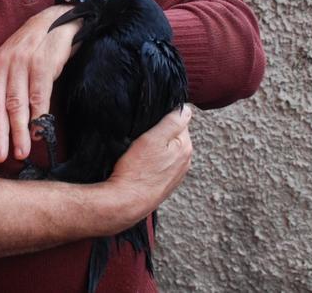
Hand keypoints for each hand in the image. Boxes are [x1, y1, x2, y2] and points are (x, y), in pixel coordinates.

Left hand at [0, 5, 80, 163]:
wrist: (56, 20)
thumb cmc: (32, 48)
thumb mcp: (9, 63)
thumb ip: (1, 86)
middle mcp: (4, 65)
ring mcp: (23, 64)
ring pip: (17, 104)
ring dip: (18, 132)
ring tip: (21, 152)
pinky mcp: (43, 64)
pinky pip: (38, 96)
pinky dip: (38, 116)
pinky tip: (39, 131)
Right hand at [103, 105, 193, 229]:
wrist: (126, 202)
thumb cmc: (136, 171)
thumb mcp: (153, 138)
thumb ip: (172, 122)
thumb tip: (185, 109)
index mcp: (185, 147)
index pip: (179, 120)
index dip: (161, 118)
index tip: (148, 125)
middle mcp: (185, 161)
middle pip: (172, 135)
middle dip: (158, 134)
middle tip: (141, 140)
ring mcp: (176, 174)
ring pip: (165, 150)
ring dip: (154, 148)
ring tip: (139, 154)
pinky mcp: (165, 183)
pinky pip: (160, 164)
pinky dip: (151, 162)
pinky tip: (140, 165)